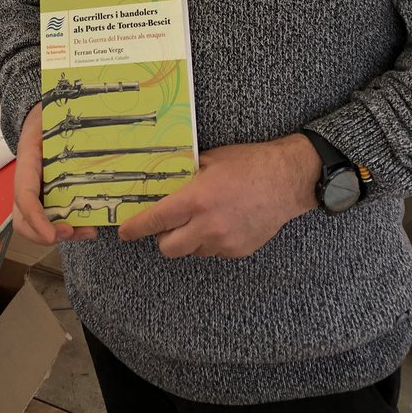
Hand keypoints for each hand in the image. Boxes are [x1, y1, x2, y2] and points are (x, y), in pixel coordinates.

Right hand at [13, 103, 97, 245]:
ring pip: (36, 225)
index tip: (52, 235)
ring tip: (89, 231)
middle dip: (44, 235)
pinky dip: (68, 227)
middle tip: (72, 232)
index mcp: (26, 164)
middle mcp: (26, 184)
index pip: (24, 197)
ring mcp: (34, 192)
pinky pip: (50, 218)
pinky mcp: (47, 195)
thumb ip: (54, 125)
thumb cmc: (44, 119)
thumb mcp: (47, 118)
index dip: (36, 219)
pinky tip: (89, 225)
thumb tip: (78, 120)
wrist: (37, 118)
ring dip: (60, 235)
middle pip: (23, 221)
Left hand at [118, 134, 320, 258]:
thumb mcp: (211, 160)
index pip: (156, 220)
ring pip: (191, 251)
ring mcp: (223, 241)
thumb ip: (186, 174)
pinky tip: (224, 222)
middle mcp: (207, 225)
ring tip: (205, 217)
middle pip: (168, 248)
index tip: (125, 232)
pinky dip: (211, 241)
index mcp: (196, 200)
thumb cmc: (249, 164)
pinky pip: (213, 252)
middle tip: (170, 223)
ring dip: (190, 239)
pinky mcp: (238, 251)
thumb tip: (165, 181)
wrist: (287, 180)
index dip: (136, 228)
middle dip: (164, 237)